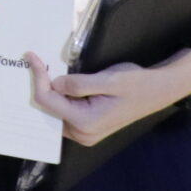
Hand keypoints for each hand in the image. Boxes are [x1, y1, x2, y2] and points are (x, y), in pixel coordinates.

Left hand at [23, 51, 190, 146]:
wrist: (158, 91)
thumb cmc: (137, 84)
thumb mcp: (108, 79)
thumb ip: (79, 84)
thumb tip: (54, 83)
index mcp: (85, 122)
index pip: (47, 100)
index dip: (38, 77)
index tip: (32, 56)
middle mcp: (82, 134)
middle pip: (47, 108)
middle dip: (39, 85)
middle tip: (32, 61)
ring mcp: (84, 133)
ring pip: (54, 111)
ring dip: (48, 91)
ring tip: (40, 68)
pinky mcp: (87, 128)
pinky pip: (64, 112)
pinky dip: (58, 97)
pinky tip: (55, 81)